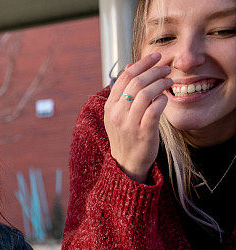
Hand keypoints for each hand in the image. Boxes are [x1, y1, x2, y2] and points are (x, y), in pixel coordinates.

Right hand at [104, 52, 172, 182]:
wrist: (126, 163)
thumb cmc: (126, 135)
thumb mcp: (119, 113)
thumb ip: (124, 91)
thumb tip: (129, 66)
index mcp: (110, 106)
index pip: (125, 77)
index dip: (141, 63)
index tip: (155, 56)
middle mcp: (117, 114)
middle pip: (136, 83)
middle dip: (154, 71)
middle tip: (166, 68)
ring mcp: (129, 124)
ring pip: (146, 94)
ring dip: (161, 83)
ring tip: (169, 81)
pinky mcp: (143, 132)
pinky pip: (155, 109)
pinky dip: (163, 100)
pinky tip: (166, 98)